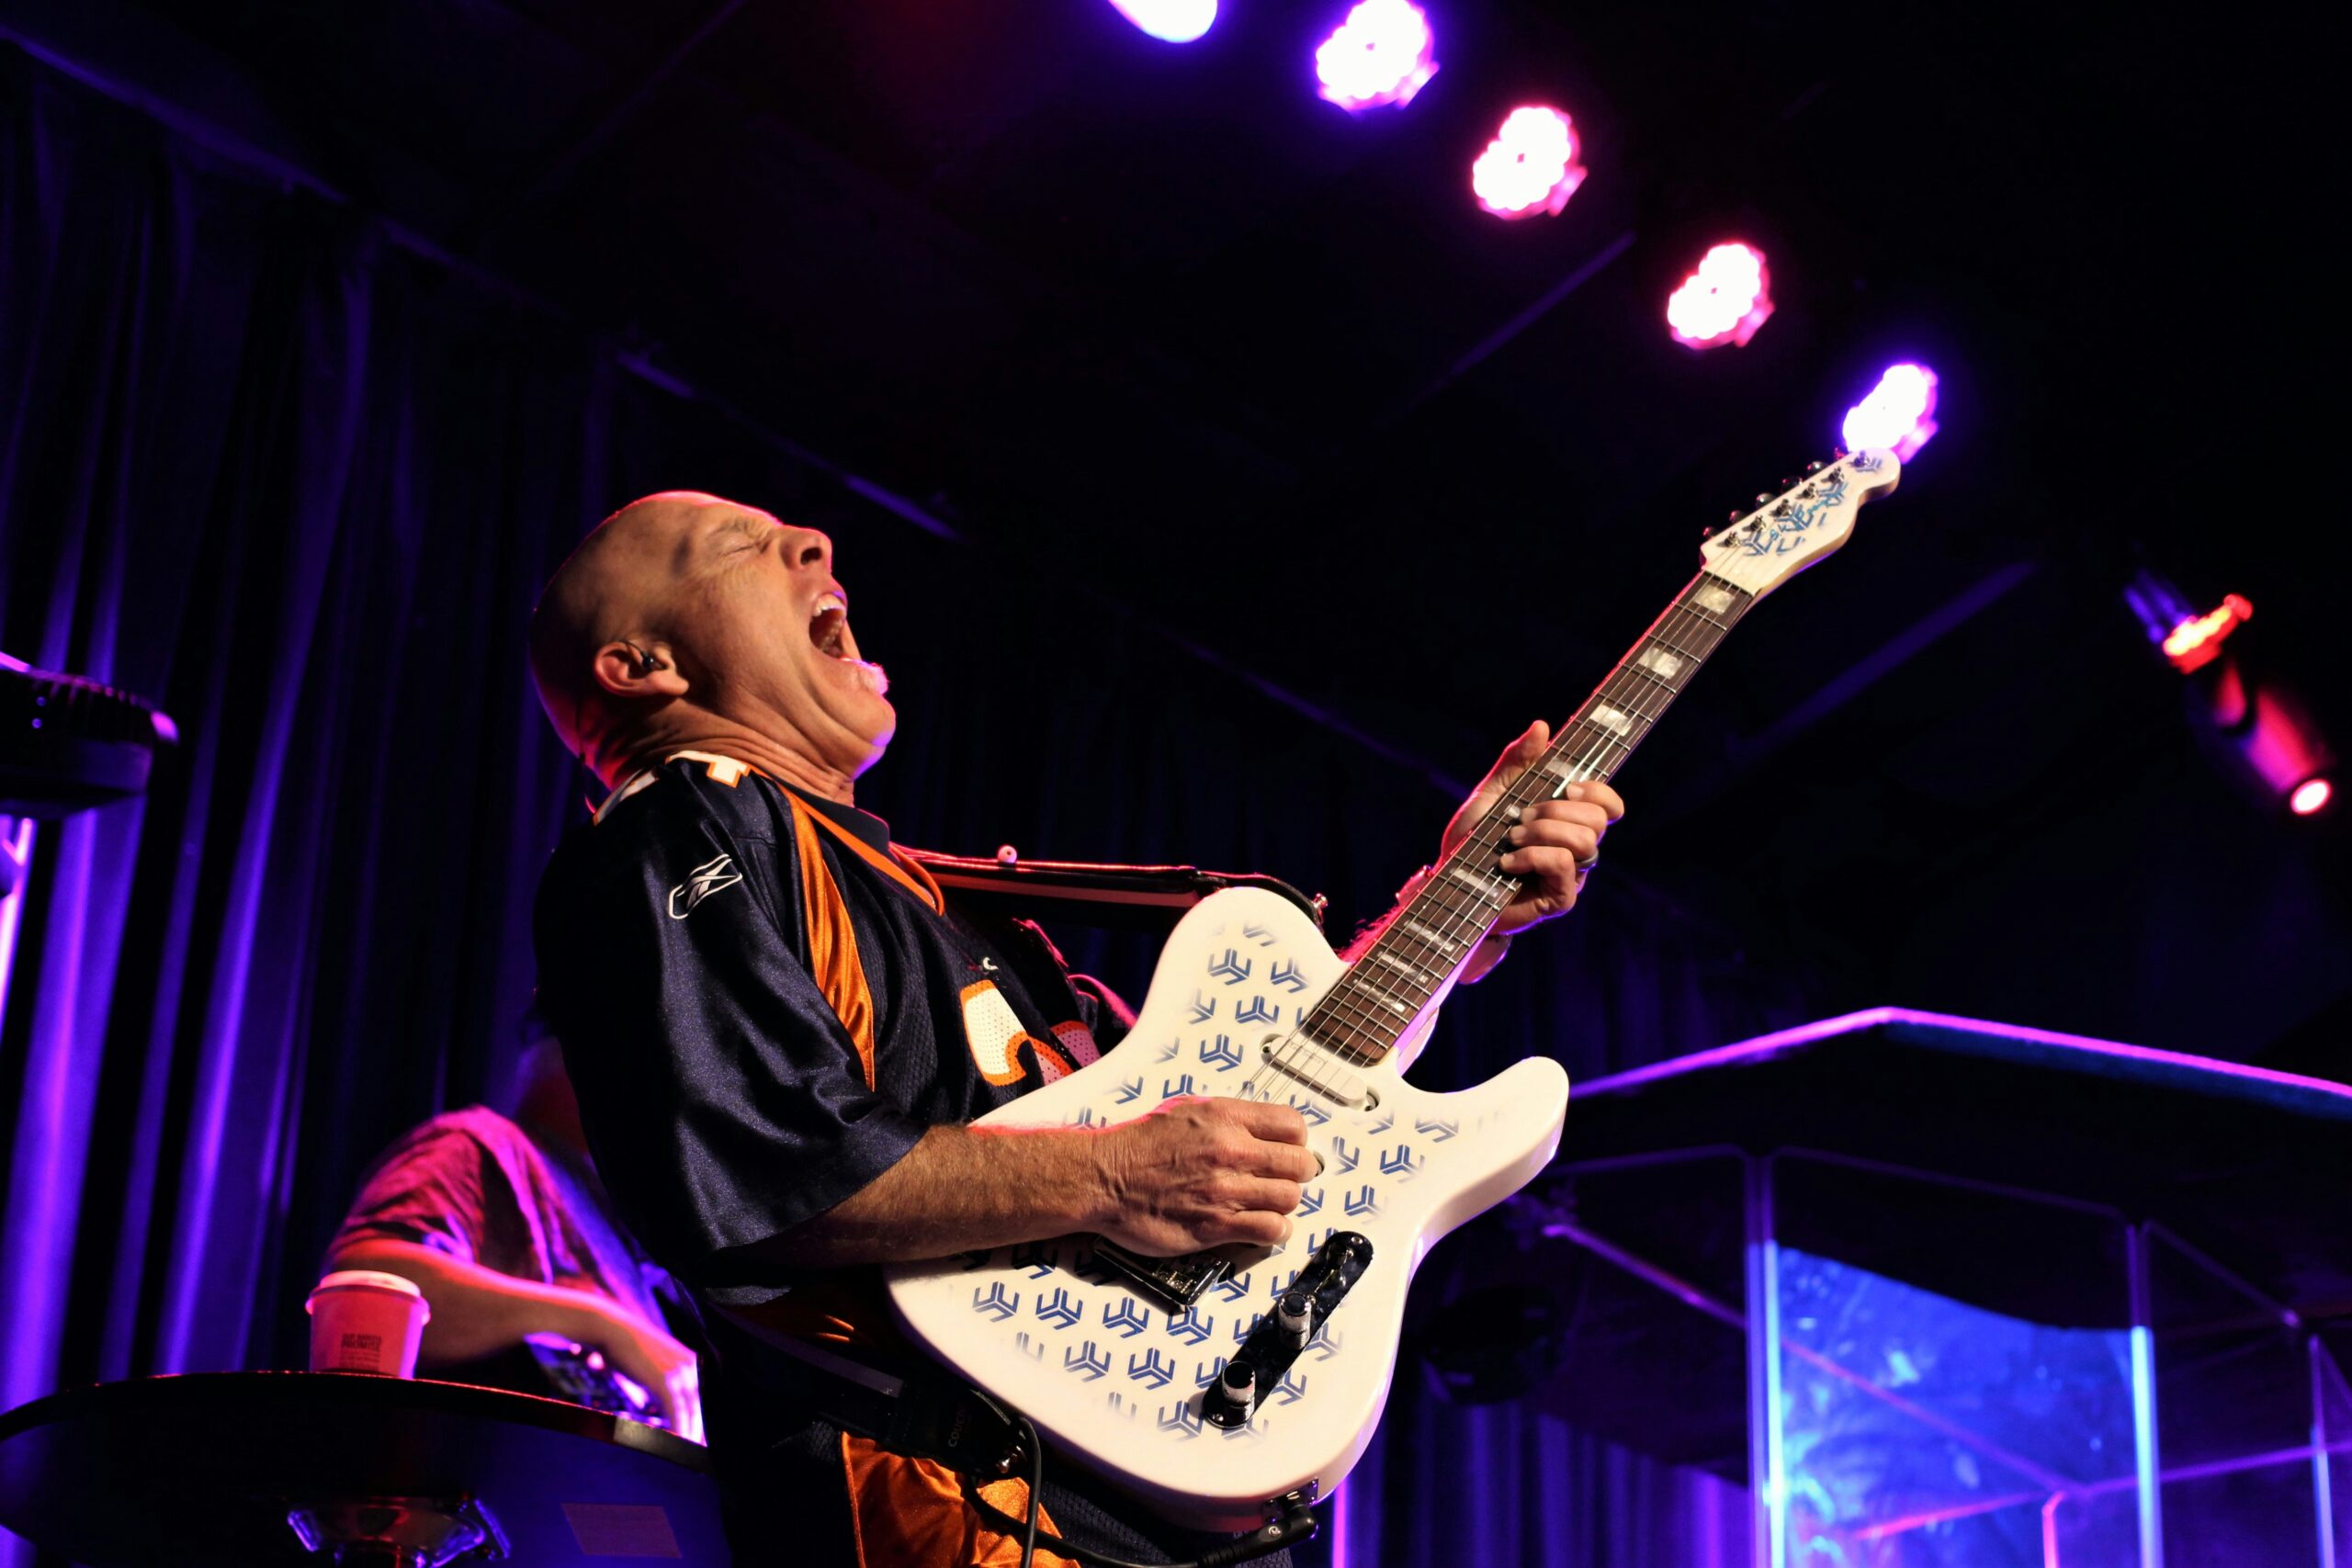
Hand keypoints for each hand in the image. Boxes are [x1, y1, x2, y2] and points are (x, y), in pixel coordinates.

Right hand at [579, 1305, 704, 1443]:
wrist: (612, 1330)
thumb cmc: (626, 1351)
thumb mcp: (648, 1369)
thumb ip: (656, 1386)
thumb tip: (650, 1407)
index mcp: (692, 1362)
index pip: (703, 1397)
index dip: (701, 1420)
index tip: (700, 1440)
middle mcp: (691, 1366)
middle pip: (701, 1407)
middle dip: (699, 1431)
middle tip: (696, 1452)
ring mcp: (680, 1372)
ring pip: (691, 1412)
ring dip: (689, 1435)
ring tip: (686, 1454)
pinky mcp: (666, 1380)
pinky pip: (677, 1411)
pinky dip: (678, 1429)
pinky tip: (675, 1444)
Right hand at [1094, 1097, 1318, 1255]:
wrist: (1104, 1179)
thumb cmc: (1139, 1146)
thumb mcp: (1187, 1111)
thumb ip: (1228, 1119)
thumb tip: (1259, 1129)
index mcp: (1226, 1118)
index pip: (1292, 1124)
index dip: (1296, 1140)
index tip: (1288, 1150)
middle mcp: (1232, 1151)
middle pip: (1299, 1164)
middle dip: (1297, 1173)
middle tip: (1283, 1179)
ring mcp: (1227, 1190)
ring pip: (1290, 1198)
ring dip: (1284, 1203)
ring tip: (1268, 1203)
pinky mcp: (1217, 1226)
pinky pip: (1271, 1229)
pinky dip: (1274, 1231)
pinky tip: (1262, 1227)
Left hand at [1443, 720, 1624, 935]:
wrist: (1449, 882)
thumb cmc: (1472, 840)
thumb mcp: (1492, 793)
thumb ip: (1517, 761)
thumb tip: (1542, 726)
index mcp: (1568, 820)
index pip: (1609, 804)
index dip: (1599, 791)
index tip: (1569, 786)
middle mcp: (1576, 848)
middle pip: (1598, 819)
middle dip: (1556, 809)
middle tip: (1520, 817)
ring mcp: (1571, 875)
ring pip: (1585, 840)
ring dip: (1543, 832)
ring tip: (1511, 838)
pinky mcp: (1560, 899)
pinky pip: (1564, 864)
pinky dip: (1533, 855)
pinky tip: (1508, 862)